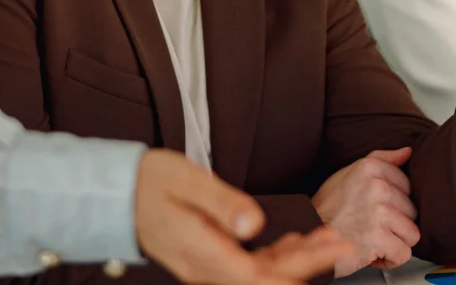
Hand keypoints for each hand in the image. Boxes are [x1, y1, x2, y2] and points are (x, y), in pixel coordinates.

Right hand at [136, 149, 354, 284]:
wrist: (115, 192)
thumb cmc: (148, 182)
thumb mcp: (187, 181)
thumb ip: (221, 203)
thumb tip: (253, 223)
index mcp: (201, 252)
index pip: (257, 276)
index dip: (296, 272)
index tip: (328, 255)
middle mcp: (205, 268)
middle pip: (264, 279)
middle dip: (307, 264)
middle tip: (340, 243)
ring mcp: (206, 266)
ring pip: (258, 275)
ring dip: (295, 260)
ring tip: (326, 240)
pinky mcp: (207, 258)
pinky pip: (247, 266)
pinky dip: (275, 256)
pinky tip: (293, 244)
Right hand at [312, 147, 419, 276]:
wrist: (307, 232)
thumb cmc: (327, 207)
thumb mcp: (350, 174)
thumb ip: (381, 160)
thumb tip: (407, 152)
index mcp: (371, 167)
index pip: (407, 186)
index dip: (393, 202)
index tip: (374, 207)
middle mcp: (377, 186)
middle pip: (412, 211)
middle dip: (394, 224)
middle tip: (370, 225)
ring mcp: (379, 211)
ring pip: (412, 234)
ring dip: (394, 243)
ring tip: (373, 239)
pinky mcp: (378, 237)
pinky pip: (404, 253)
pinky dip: (390, 259)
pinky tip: (373, 253)